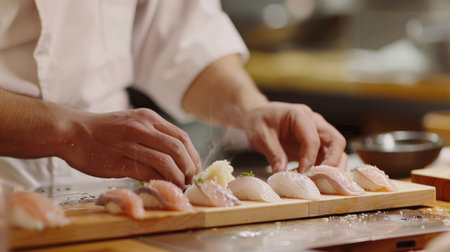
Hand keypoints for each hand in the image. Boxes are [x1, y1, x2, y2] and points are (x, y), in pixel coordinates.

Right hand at [59, 108, 200, 187]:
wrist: (71, 132)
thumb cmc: (102, 131)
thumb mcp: (132, 124)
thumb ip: (152, 137)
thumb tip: (174, 159)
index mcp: (148, 118)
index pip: (181, 136)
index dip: (193, 155)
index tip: (195, 168)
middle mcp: (142, 127)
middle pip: (179, 147)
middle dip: (190, 166)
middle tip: (191, 179)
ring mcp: (130, 142)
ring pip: (166, 160)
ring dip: (178, 176)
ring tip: (180, 185)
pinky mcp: (119, 160)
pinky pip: (147, 171)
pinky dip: (160, 180)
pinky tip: (162, 186)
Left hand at [243, 102, 345, 172]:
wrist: (258, 116)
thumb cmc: (259, 121)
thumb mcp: (260, 136)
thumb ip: (273, 154)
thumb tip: (281, 173)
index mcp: (300, 115)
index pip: (313, 139)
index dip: (309, 160)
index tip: (301, 175)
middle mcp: (314, 122)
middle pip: (336, 142)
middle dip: (332, 164)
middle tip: (320, 181)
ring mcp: (318, 133)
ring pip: (337, 151)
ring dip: (332, 168)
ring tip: (318, 183)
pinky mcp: (317, 145)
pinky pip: (328, 157)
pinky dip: (325, 170)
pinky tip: (312, 180)